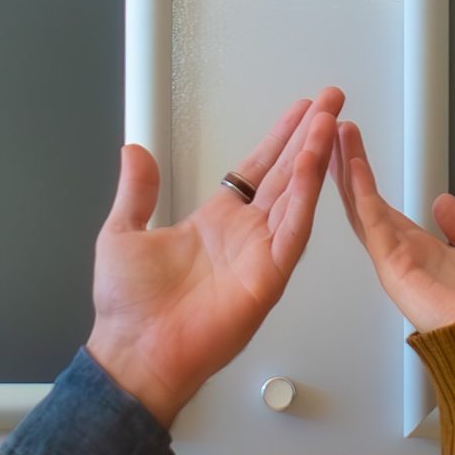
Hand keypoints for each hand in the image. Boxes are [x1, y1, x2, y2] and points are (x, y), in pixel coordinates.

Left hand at [86, 89, 341, 425]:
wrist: (135, 352)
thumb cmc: (129, 309)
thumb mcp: (123, 233)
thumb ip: (137, 192)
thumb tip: (134, 152)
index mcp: (215, 222)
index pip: (257, 170)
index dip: (279, 139)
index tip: (300, 112)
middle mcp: (244, 235)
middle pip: (286, 175)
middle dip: (309, 137)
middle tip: (331, 102)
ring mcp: (260, 254)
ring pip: (297, 196)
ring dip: (313, 157)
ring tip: (329, 122)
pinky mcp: (269, 276)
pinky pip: (294, 230)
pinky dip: (306, 196)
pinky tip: (312, 164)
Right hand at [333, 121, 454, 334]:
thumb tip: (444, 204)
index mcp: (425, 252)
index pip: (384, 208)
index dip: (366, 178)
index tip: (353, 150)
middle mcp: (405, 256)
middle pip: (364, 204)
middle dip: (346, 168)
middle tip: (331, 135)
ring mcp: (396, 262)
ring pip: (362, 208)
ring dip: (348, 171)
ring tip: (334, 138)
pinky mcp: (395, 267)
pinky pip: (374, 223)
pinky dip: (362, 194)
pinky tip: (353, 169)